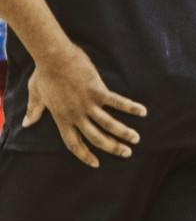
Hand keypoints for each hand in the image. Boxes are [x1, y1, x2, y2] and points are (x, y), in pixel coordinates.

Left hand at [21, 42, 145, 167]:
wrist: (53, 58)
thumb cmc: (44, 75)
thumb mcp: (36, 96)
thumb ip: (33, 111)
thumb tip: (26, 123)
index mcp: (62, 118)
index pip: (74, 143)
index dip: (85, 155)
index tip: (96, 163)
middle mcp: (76, 115)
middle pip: (96, 138)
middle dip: (112, 147)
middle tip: (126, 153)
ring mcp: (88, 103)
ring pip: (108, 124)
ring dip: (123, 132)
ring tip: (136, 139)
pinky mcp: (98, 90)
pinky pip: (117, 102)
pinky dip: (130, 107)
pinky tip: (143, 111)